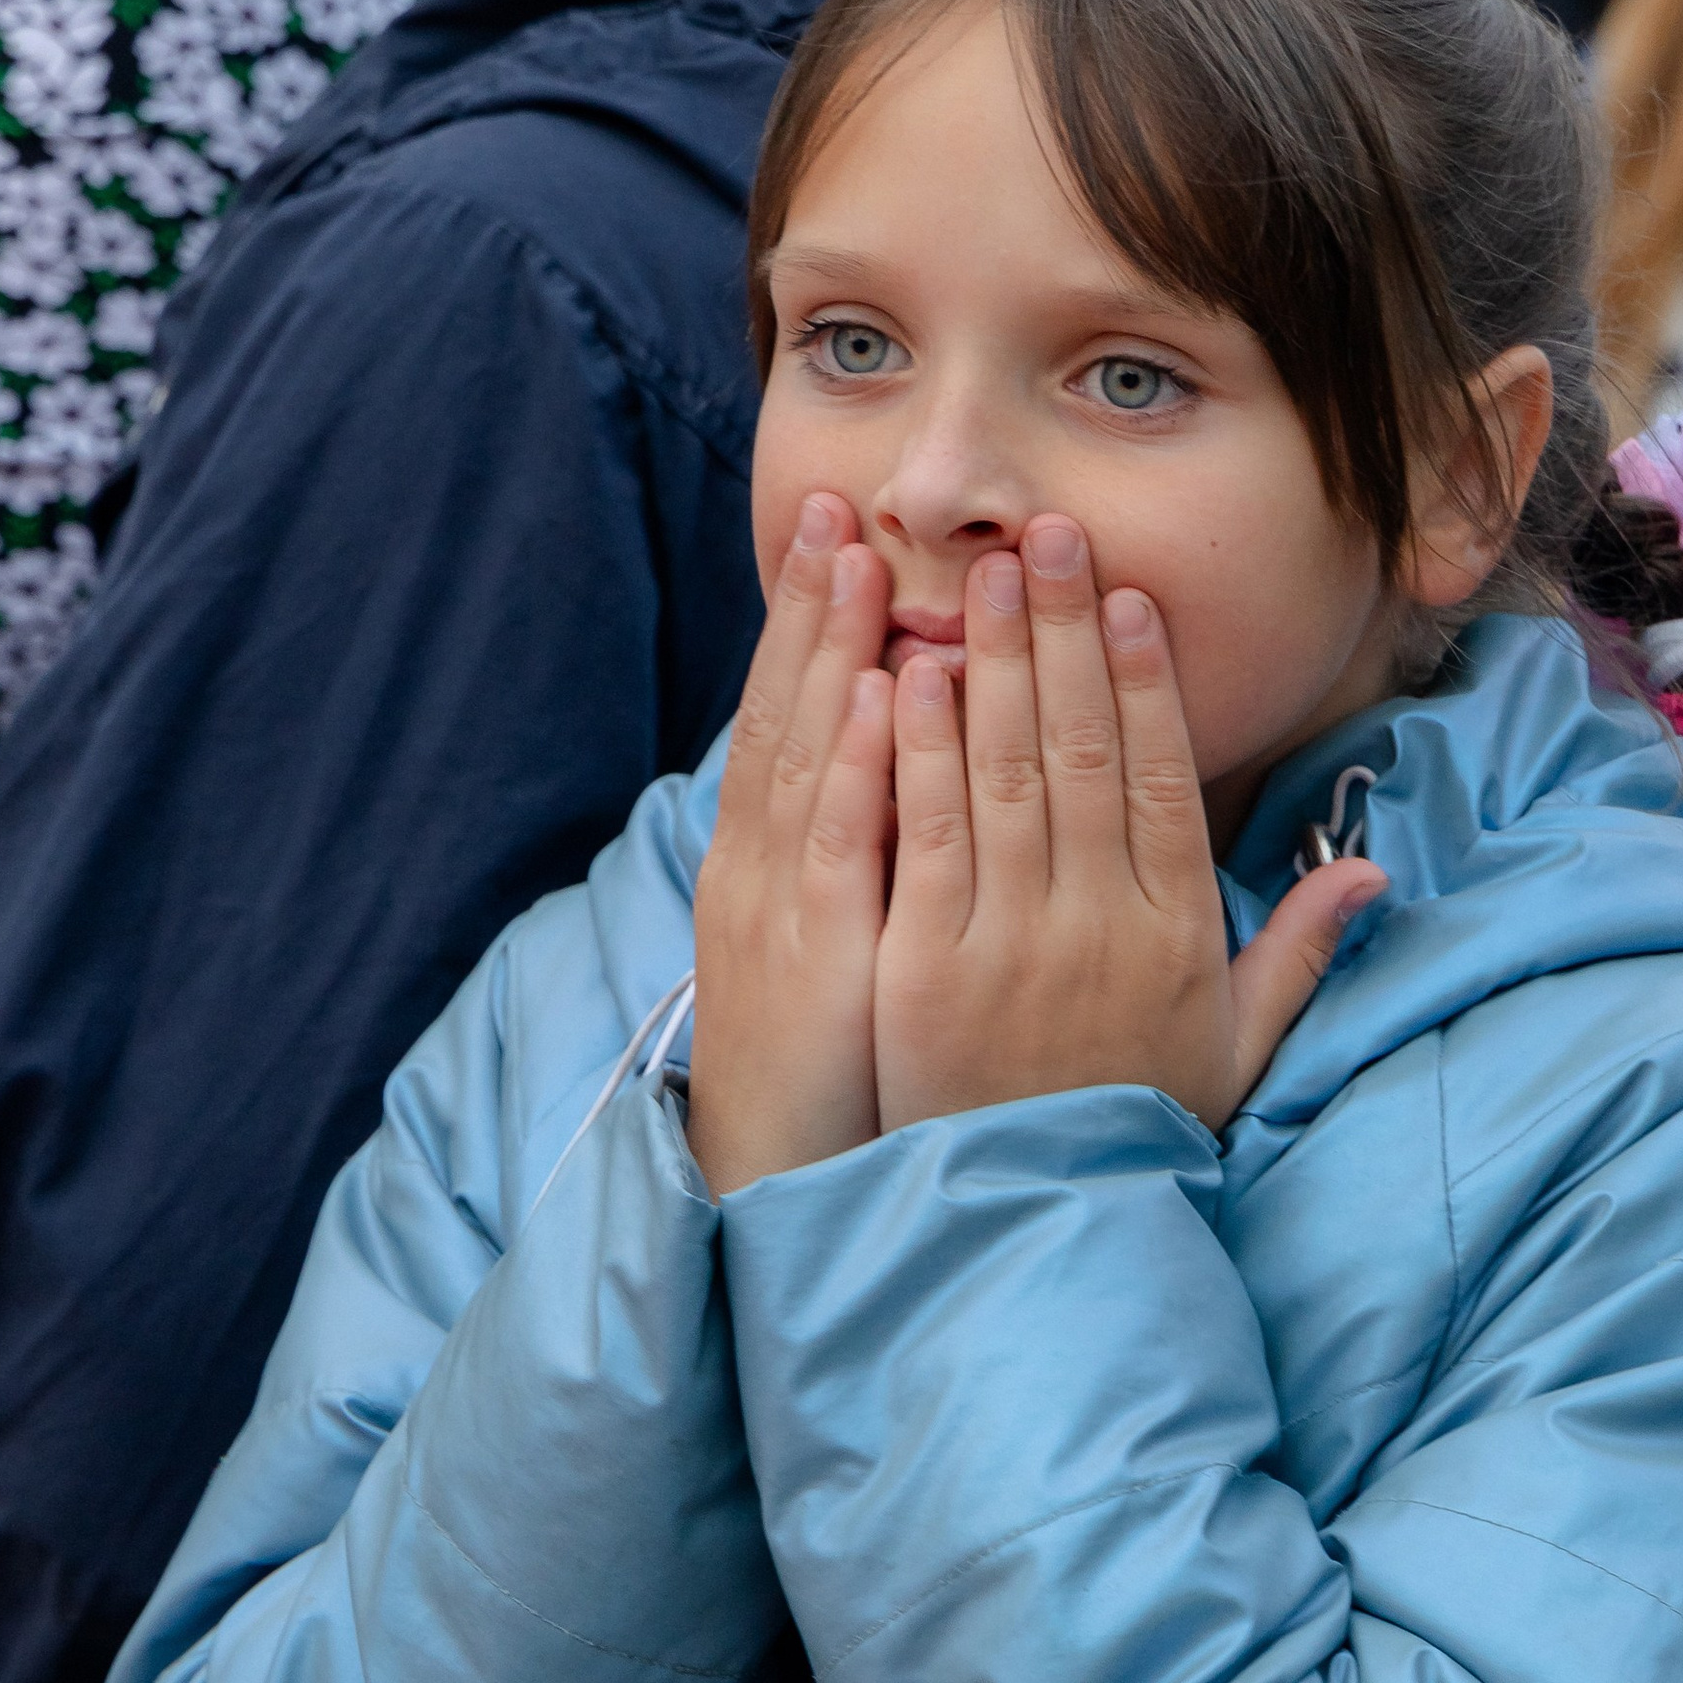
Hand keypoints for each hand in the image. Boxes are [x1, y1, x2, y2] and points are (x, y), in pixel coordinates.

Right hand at [687, 491, 893, 1196]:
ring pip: (807, 754)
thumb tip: (916, 765)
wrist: (783, 1180)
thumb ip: (880, 852)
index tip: (840, 533)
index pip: (799, 717)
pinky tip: (881, 694)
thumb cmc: (837, 1064)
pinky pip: (842, 845)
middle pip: (790, 712)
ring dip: (827, 652)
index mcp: (775, 857)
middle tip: (834, 502)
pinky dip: (858, 764)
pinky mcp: (819, 958)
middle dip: (812, 606)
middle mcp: (766, 865)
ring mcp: (783, 907)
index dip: (816, 624)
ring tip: (850, 557)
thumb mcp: (851, 942)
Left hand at [874, 514, 1383, 1137]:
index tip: (1129, 596)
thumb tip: (1374, 875)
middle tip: (1048, 537)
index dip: (1147, 681)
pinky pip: (924, 838)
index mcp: (1175, 932)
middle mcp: (1098, 924)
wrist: (1039, 1223)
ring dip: (990, 665)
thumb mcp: (1238, 1047)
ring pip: (1004, 775)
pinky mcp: (925, 967)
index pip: (1166, 779)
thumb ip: (1296, 953)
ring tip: (980, 577)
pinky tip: (906, 679)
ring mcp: (1009, 942)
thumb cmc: (1135, 1122)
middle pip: (1084, 751)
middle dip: (1063, 635)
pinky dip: (917, 753)